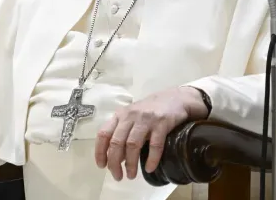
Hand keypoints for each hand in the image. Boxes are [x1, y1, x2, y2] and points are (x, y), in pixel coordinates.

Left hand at [94, 87, 208, 180]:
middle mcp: (130, 116)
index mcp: (120, 115)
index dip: (100, 151)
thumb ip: (123, 135)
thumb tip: (118, 159)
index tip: (102, 166)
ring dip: (131, 163)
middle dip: (114, 163)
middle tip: (118, 177)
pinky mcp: (162, 123)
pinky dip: (151, 159)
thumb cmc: (150, 111)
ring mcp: (145, 119)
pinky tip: (149, 168)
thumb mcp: (132, 119)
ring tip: (131, 176)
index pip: (103, 133)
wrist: (175, 98)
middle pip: (116, 142)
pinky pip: (155, 144)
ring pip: (132, 144)